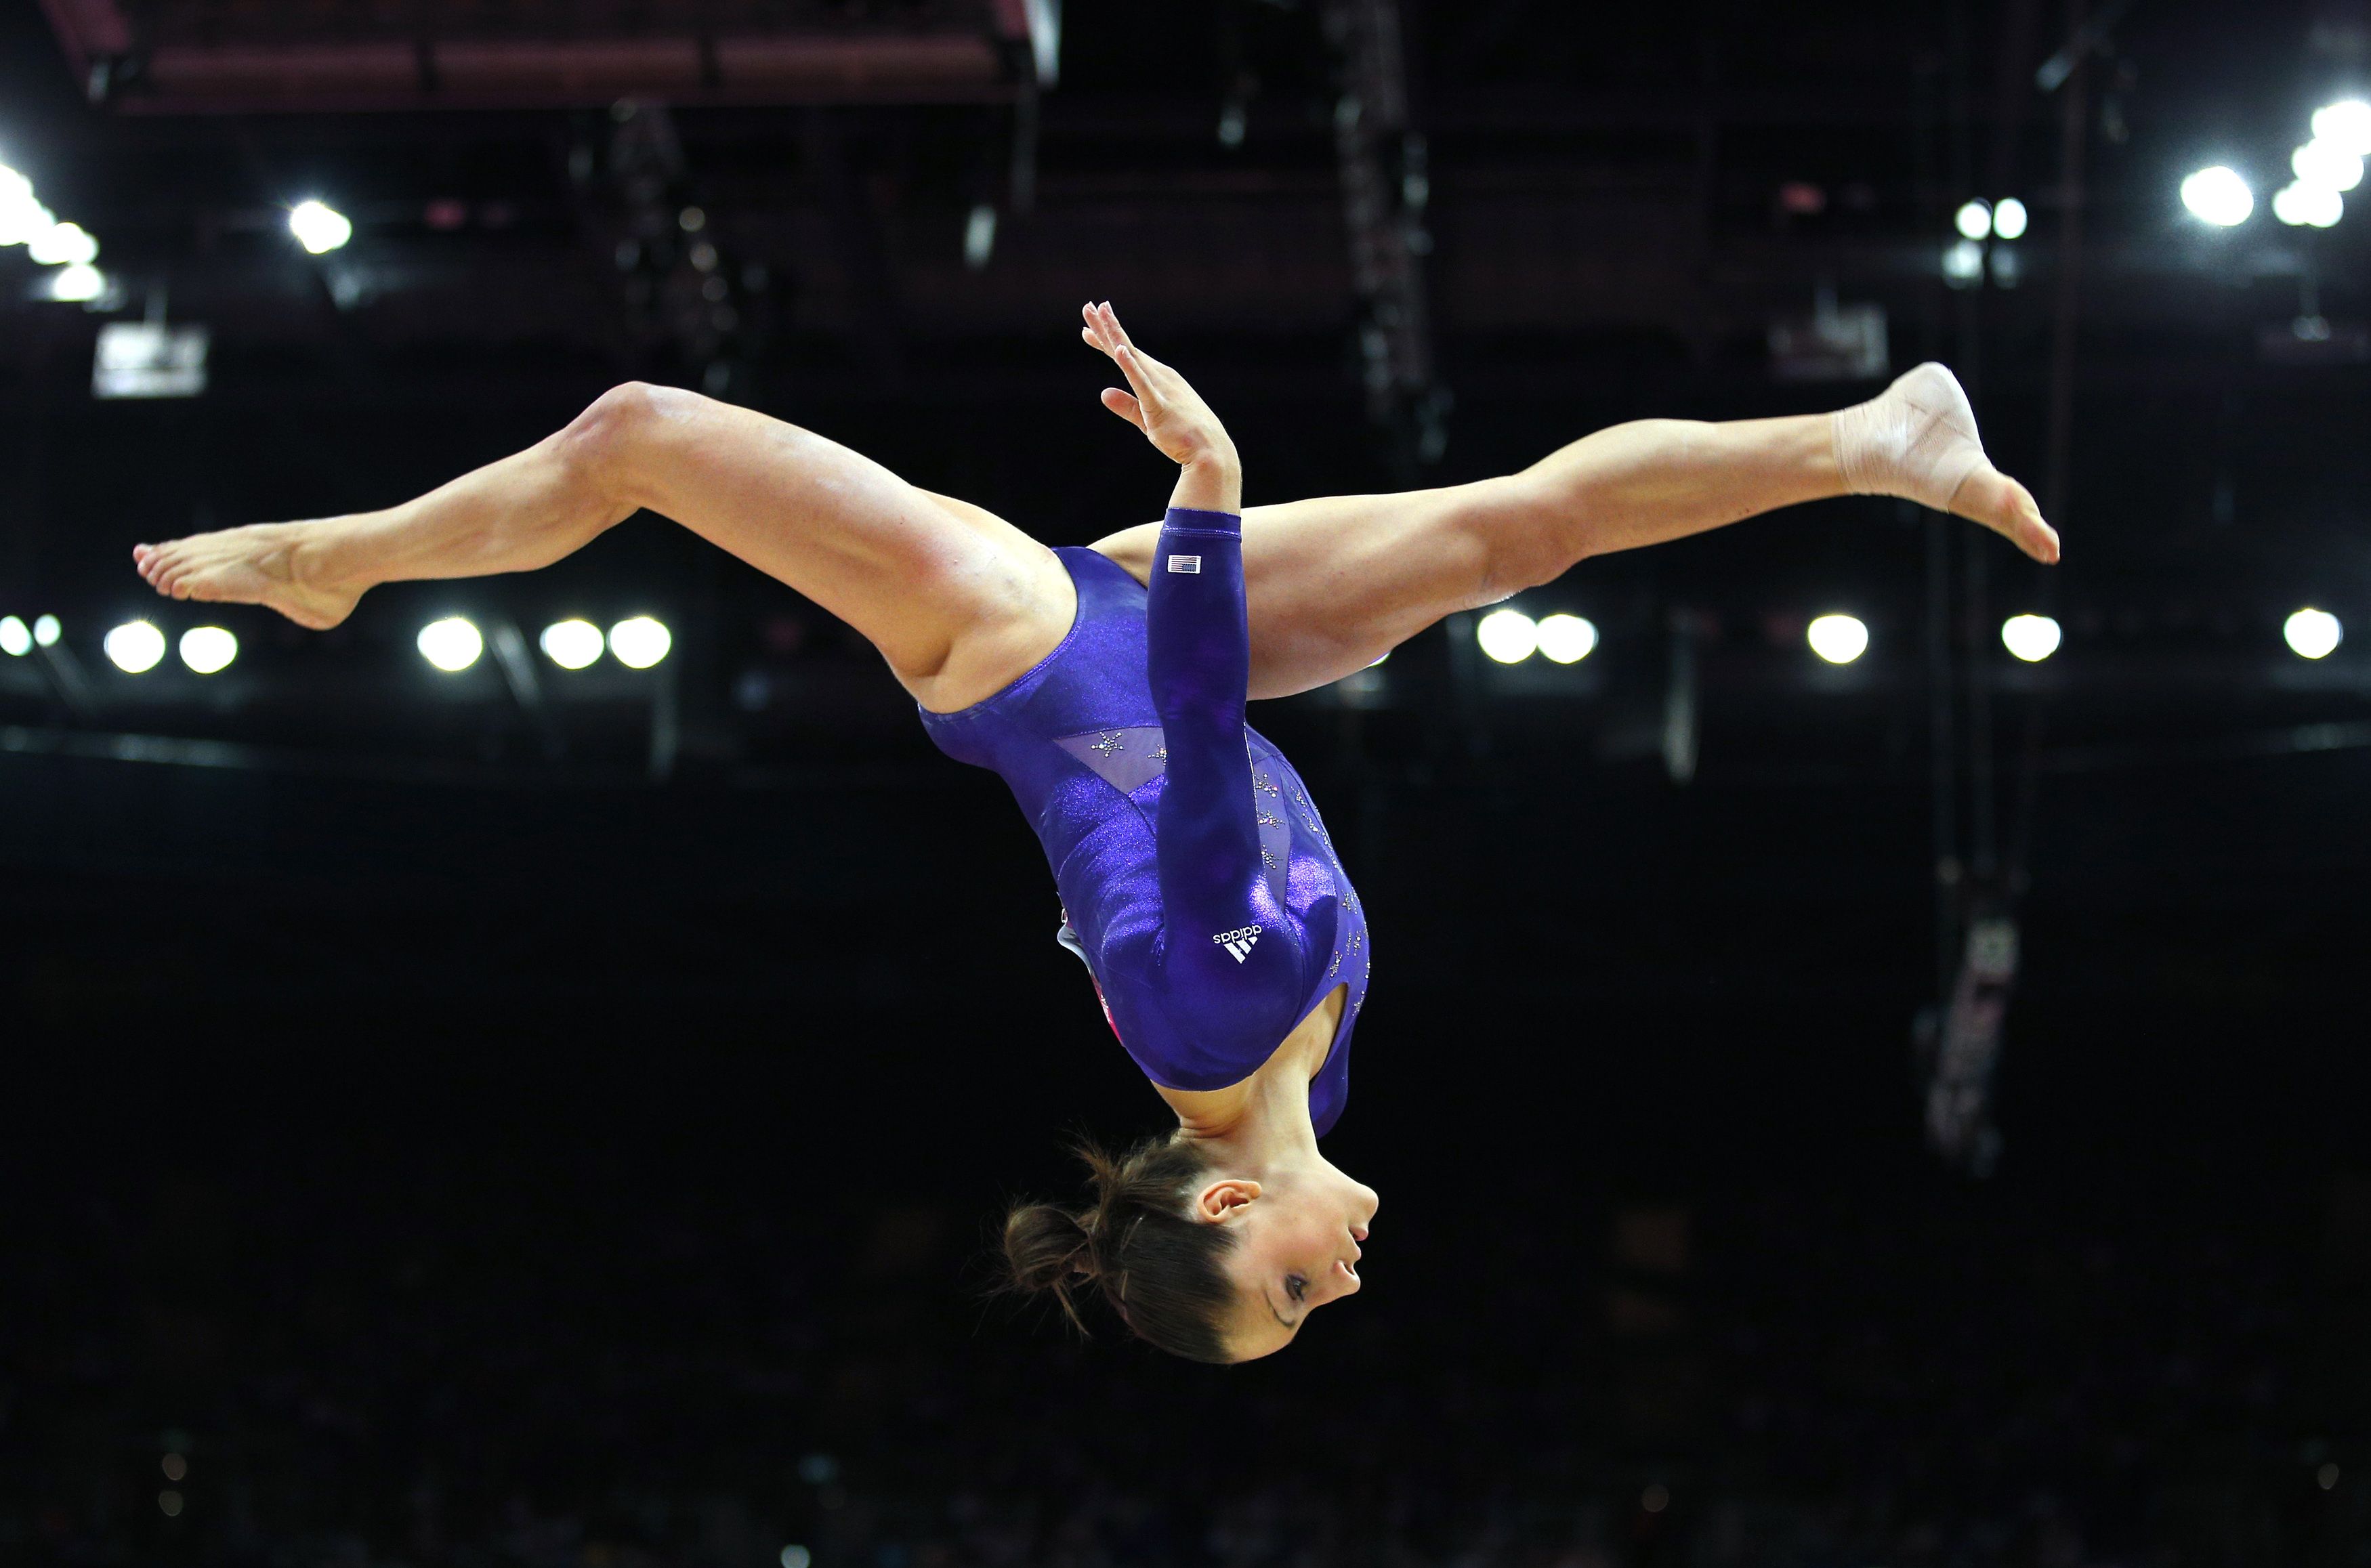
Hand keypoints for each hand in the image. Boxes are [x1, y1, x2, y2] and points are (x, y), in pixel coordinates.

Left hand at [1080, 301, 1241, 512]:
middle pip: (1125, 348)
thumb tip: (1104, 394)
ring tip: (1100, 314)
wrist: (1210, 453)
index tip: (1088, 330)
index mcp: (1158, 379)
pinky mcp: (1159, 406)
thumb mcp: (1148, 420)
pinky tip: (1120, 351)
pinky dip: (1131, 367)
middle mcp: (1159, 376)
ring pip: (1131, 356)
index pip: (1127, 356)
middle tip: (1088, 307)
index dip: (1106, 342)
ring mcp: (1160, 388)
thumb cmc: (1183, 437)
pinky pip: (1142, 384)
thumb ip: (1127, 406)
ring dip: (1115, 335)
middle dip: (1106, 327)